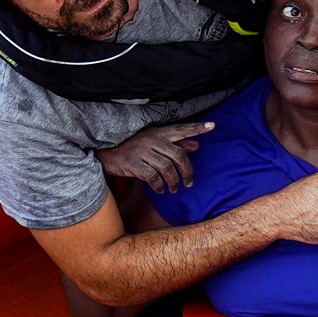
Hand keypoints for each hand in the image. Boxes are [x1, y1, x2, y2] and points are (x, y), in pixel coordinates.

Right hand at [94, 122, 213, 193]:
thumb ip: (175, 144)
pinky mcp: (132, 164)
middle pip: (178, 154)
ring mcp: (141, 152)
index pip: (181, 129)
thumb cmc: (134, 148)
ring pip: (166, 168)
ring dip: (174, 181)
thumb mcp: (154, 142)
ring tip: (175, 189)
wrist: (106, 154)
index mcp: (158, 132)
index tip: (212, 126)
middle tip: (190, 182)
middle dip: (187, 170)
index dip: (196, 128)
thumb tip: (196, 145)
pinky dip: (159, 186)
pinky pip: (152, 177)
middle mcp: (151, 140)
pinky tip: (161, 190)